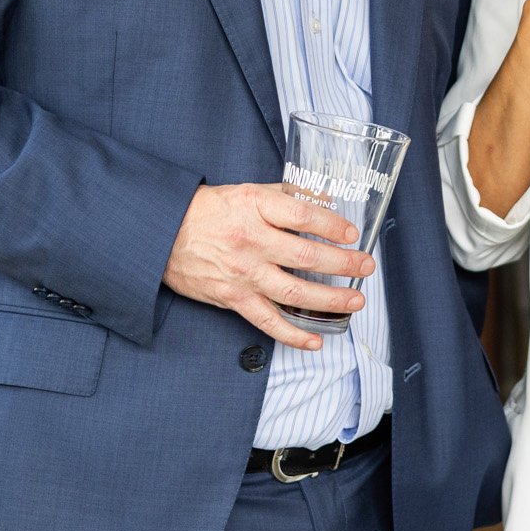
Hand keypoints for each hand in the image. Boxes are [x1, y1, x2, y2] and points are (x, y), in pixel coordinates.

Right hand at [163, 183, 374, 351]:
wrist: (163, 234)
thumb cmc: (207, 210)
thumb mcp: (247, 191)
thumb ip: (287, 195)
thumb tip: (325, 200)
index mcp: (254, 208)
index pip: (303, 216)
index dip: (332, 225)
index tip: (352, 234)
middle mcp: (250, 241)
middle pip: (306, 257)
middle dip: (343, 264)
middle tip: (366, 267)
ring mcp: (242, 273)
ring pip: (293, 292)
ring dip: (329, 300)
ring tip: (355, 300)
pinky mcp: (233, 298)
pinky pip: (267, 321)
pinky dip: (292, 335)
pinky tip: (315, 340)